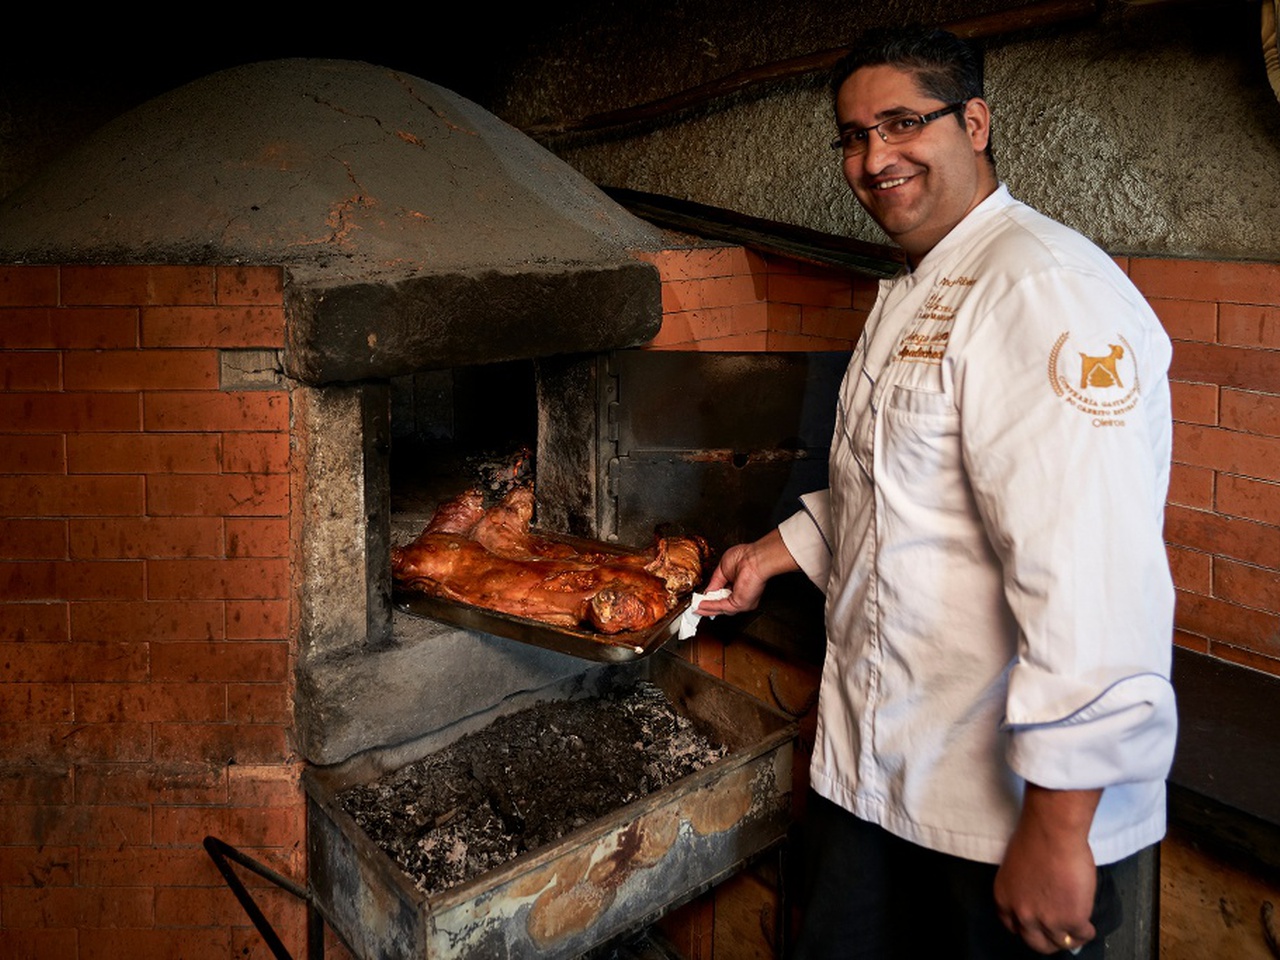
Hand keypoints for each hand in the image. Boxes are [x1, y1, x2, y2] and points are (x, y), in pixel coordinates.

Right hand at [696, 528, 798, 615]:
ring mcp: (742, 601)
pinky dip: (710, 607)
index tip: (701, 600)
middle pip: (722, 605)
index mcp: (740, 586)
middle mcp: (743, 595)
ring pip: (721, 608)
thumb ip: (714, 583)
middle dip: (708, 607)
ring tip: (697, 608)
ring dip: (707, 609)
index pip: (725, 596)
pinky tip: (701, 606)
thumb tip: (707, 591)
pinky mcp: (740, 604)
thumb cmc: (745, 557)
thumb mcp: (722, 569)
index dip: (712, 598)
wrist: (755, 558)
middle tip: (697, 607)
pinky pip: (721, 607)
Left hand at [994, 785, 1101, 954]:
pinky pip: (1082, 935)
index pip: (1013, 927)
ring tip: (1077, 927)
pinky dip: (1087, 931)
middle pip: (1036, 943)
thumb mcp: (1017, 868)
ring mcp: (1046, 920)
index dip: (1029, 928)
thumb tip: (1039, 898)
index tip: (1039, 927)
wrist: (1053, 830)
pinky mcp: (1071, 919)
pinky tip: (1088, 923)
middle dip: (1049, 940)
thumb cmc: (1036, 837)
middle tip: (1059, 933)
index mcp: (1004, 898)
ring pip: (1060, 943)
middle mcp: (1021, 913)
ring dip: (1070, 936)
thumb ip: (1024, 888)